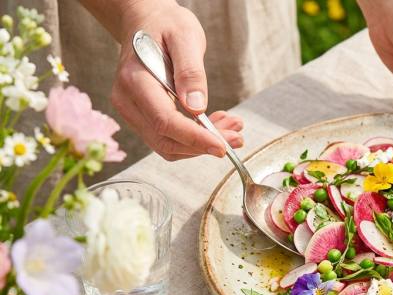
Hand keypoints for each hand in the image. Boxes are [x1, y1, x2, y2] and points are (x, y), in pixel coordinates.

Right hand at [103, 1, 242, 160]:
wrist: (147, 21)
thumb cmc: (166, 25)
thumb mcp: (185, 38)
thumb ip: (190, 72)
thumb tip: (196, 107)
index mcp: (135, 80)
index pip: (164, 121)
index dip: (195, 139)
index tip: (222, 146)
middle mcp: (127, 100)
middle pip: (166, 140)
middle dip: (202, 145)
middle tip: (236, 137)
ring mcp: (132, 111)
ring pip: (167, 145)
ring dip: (200, 145)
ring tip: (231, 128)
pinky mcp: (141, 116)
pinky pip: (167, 137)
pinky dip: (193, 138)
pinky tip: (214, 125)